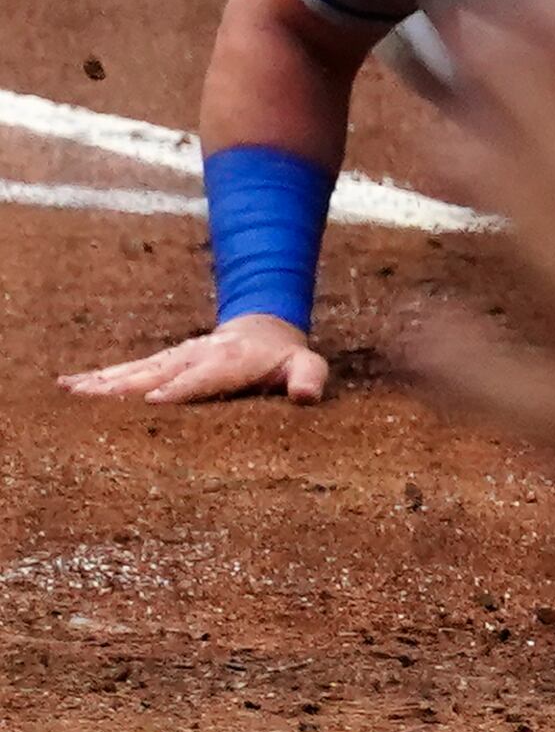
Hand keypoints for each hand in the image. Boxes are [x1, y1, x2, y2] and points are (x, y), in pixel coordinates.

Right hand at [61, 312, 329, 405]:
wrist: (264, 330)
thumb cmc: (285, 359)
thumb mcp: (307, 365)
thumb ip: (309, 378)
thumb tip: (307, 396)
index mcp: (228, 363)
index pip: (202, 379)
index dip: (180, 389)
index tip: (154, 401)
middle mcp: (193, 357)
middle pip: (156, 374)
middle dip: (126, 388)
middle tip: (91, 400)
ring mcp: (172, 358)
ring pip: (133, 371)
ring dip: (102, 382)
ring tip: (69, 391)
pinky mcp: (159, 363)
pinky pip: (125, 371)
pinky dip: (97, 378)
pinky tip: (67, 385)